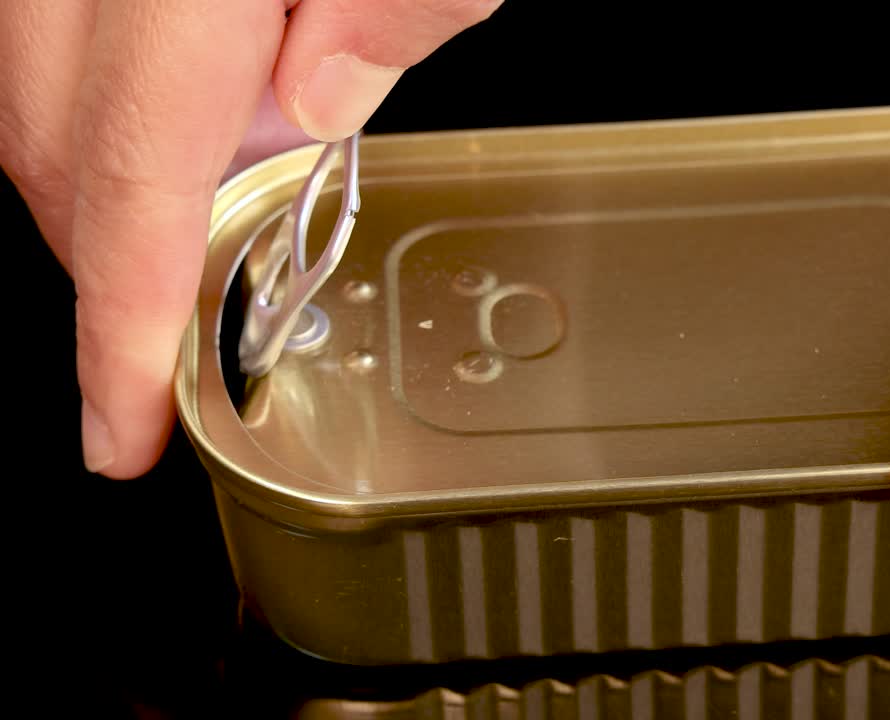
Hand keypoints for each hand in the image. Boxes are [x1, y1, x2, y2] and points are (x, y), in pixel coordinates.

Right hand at [1, 0, 501, 478]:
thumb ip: (392, 13)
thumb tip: (320, 101)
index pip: (133, 173)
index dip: (121, 326)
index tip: (124, 429)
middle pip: (58, 147)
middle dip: (113, 273)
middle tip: (182, 351)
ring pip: (43, 92)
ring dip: (119, 186)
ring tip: (209, 241)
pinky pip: (72, 42)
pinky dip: (125, 106)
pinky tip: (210, 122)